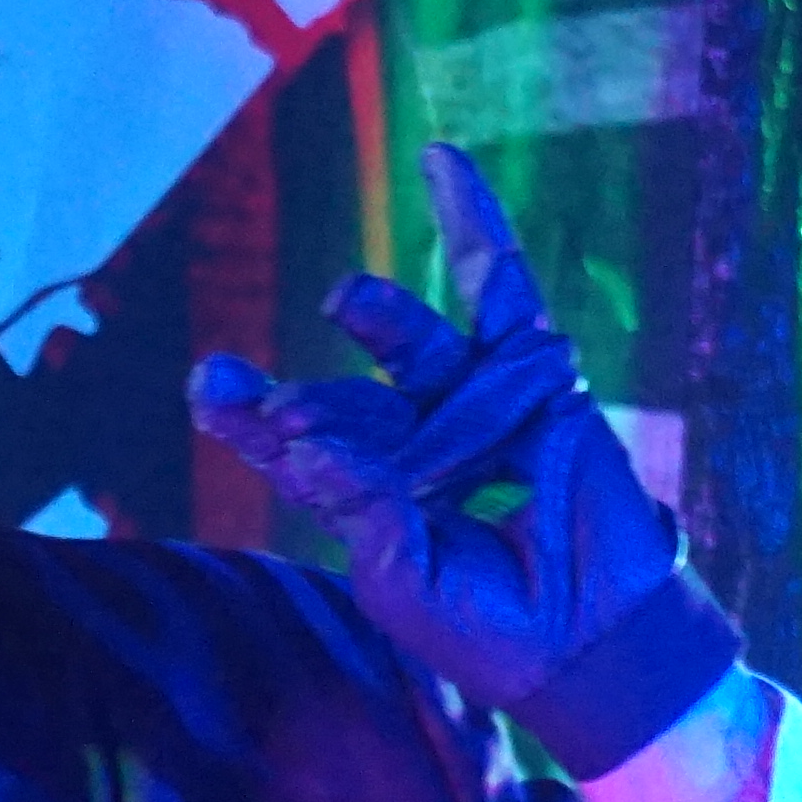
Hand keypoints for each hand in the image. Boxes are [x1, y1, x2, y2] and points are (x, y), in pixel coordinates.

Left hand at [188, 144, 738, 777]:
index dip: (250, 417)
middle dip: (308, 402)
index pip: (295, 449)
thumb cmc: (489, 629)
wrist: (591, 640)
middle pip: (346, 401)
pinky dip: (476, 226)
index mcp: (366, 500)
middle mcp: (412, 446)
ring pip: (413, 347)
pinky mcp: (534, 378)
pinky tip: (440, 160)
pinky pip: (503, 291)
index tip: (210, 384)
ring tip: (344, 298)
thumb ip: (362, 512)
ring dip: (379, 318)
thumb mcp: (404, 579)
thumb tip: (311, 447)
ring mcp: (472, 407)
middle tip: (271, 405)